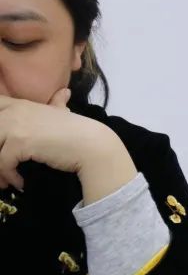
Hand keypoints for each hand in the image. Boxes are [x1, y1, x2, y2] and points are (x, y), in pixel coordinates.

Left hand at [0, 90, 136, 202]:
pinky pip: (2, 163)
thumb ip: (57, 103)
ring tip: (6, 180)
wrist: (92, 144)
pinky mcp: (19, 142)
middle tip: (2, 168)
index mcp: (20, 104)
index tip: (3, 145)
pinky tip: (20, 182)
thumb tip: (65, 92)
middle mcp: (14, 111)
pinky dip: (9, 176)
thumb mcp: (62, 113)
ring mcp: (15, 125)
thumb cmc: (78, 131)